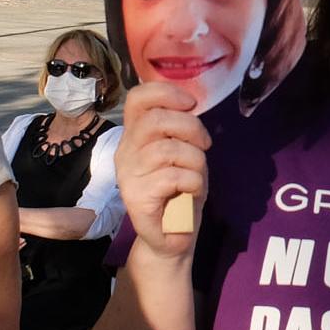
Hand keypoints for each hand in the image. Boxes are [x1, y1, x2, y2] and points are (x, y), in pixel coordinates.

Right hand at [115, 82, 210, 261]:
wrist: (173, 236)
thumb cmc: (180, 190)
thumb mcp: (184, 150)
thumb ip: (179, 128)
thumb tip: (189, 102)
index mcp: (134, 135)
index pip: (137, 99)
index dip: (165, 92)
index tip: (191, 103)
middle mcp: (125, 152)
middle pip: (155, 120)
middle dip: (191, 127)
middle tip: (204, 144)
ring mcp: (128, 175)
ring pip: (168, 149)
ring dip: (195, 160)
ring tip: (196, 175)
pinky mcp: (136, 198)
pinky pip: (172, 176)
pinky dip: (193, 182)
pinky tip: (192, 192)